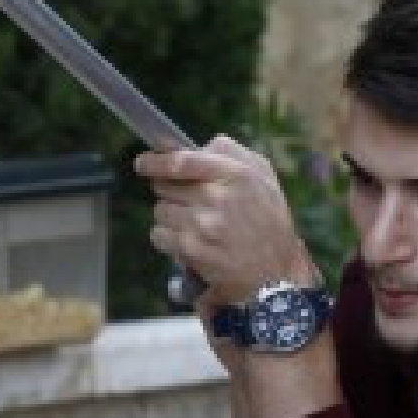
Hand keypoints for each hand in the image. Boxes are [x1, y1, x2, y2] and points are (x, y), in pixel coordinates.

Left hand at [134, 135, 318, 300]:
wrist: (274, 271)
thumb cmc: (267, 219)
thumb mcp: (262, 175)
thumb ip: (230, 153)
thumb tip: (194, 146)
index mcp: (236, 174)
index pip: (183, 161)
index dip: (157, 161)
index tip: (142, 162)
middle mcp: (218, 198)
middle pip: (165, 185)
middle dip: (169, 191)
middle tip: (187, 201)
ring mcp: (203, 225)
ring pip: (161, 210)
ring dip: (170, 216)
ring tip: (195, 224)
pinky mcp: (192, 250)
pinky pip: (159, 235)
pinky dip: (167, 238)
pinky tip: (188, 241)